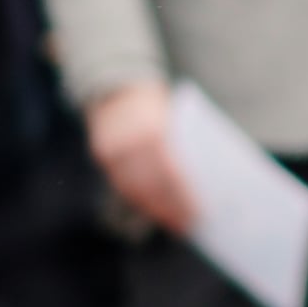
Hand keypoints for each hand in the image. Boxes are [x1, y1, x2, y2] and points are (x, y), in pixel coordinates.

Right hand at [86, 79, 197, 233]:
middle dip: (171, 209)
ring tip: (173, 222)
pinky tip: (153, 209)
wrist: (119, 82)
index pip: (172, 174)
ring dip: (155, 209)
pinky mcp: (101, 154)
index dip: (185, 198)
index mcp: (154, 130)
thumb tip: (206, 185)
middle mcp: (129, 141)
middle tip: (188, 225)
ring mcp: (112, 148)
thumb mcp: (176, 120)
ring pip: (134, 189)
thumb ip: (184, 149)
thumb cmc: (159, 105)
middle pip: (153, 185)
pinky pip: (121, 184)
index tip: (199, 215)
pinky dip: (138, 199)